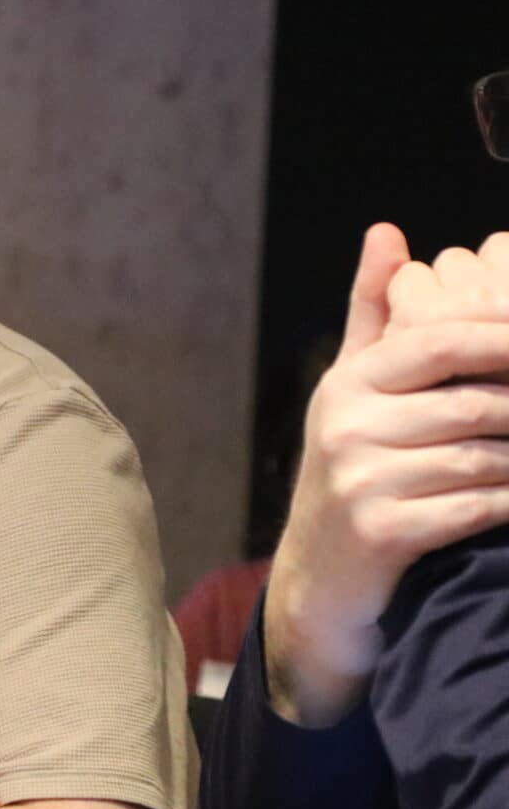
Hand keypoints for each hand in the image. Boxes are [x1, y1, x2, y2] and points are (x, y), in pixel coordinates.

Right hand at [266, 224, 508, 721]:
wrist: (322, 577)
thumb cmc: (354, 469)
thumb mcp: (355, 389)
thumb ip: (375, 312)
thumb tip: (388, 231)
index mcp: (348, 382)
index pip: (446, 340)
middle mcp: (347, 425)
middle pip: (478, 402)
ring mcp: (360, 480)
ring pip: (486, 456)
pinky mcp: (382, 531)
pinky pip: (477, 506)